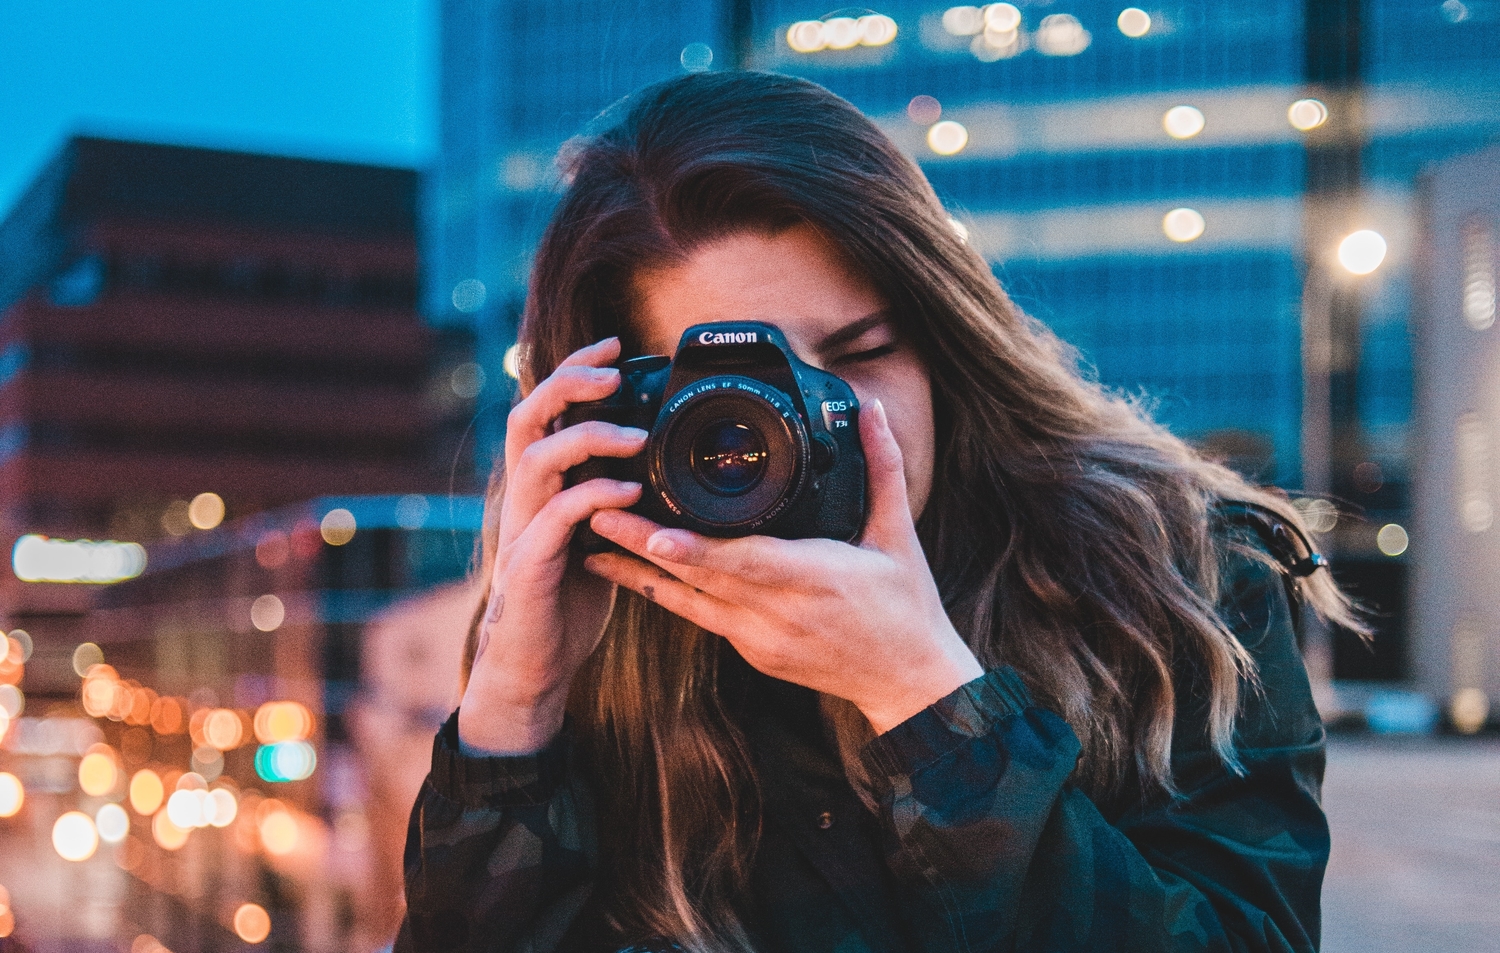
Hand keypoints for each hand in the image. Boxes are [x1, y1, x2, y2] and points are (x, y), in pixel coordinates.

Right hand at [459, 337, 646, 753]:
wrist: (535, 665)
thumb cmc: (567, 601)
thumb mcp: (595, 536)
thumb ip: (610, 497)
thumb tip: (653, 462)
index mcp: (538, 486)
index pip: (544, 410)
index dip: (574, 371)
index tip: (615, 347)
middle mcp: (523, 498)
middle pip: (526, 416)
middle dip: (568, 383)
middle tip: (613, 370)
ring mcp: (522, 529)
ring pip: (537, 458)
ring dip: (587, 437)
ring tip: (635, 435)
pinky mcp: (531, 565)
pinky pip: (557, 516)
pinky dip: (594, 495)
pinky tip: (631, 490)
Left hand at [584, 399, 982, 733]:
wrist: (908, 683)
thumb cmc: (905, 607)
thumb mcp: (898, 535)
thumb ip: (882, 467)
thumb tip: (874, 409)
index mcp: (816, 578)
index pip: (746, 562)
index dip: (696, 549)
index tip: (652, 530)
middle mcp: (780, 612)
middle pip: (700, 578)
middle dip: (644, 546)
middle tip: (595, 513)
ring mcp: (760, 638)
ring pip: (688, 603)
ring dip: (639, 573)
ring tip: (593, 543)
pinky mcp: (752, 651)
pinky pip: (700, 618)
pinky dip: (665, 594)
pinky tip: (632, 572)